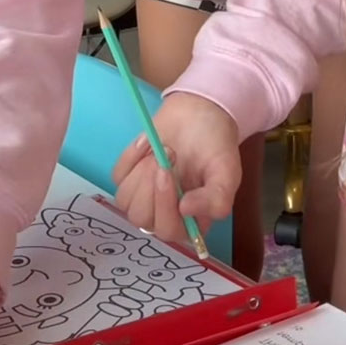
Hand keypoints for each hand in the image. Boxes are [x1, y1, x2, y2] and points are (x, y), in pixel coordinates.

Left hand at [112, 93, 240, 242]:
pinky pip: (118, 177)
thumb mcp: (228, 173)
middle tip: (169, 153)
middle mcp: (164, 215)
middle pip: (142, 218)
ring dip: (141, 172)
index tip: (168, 172)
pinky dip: (130, 157)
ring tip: (164, 149)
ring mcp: (144, 197)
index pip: (168, 230)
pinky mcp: (129, 178)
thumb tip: (186, 211)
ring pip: (126, 200)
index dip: (164, 206)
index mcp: (191, 222)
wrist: (200, 114)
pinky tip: (148, 143)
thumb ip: (215, 199)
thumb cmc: (216, 146)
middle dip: (150, 185)